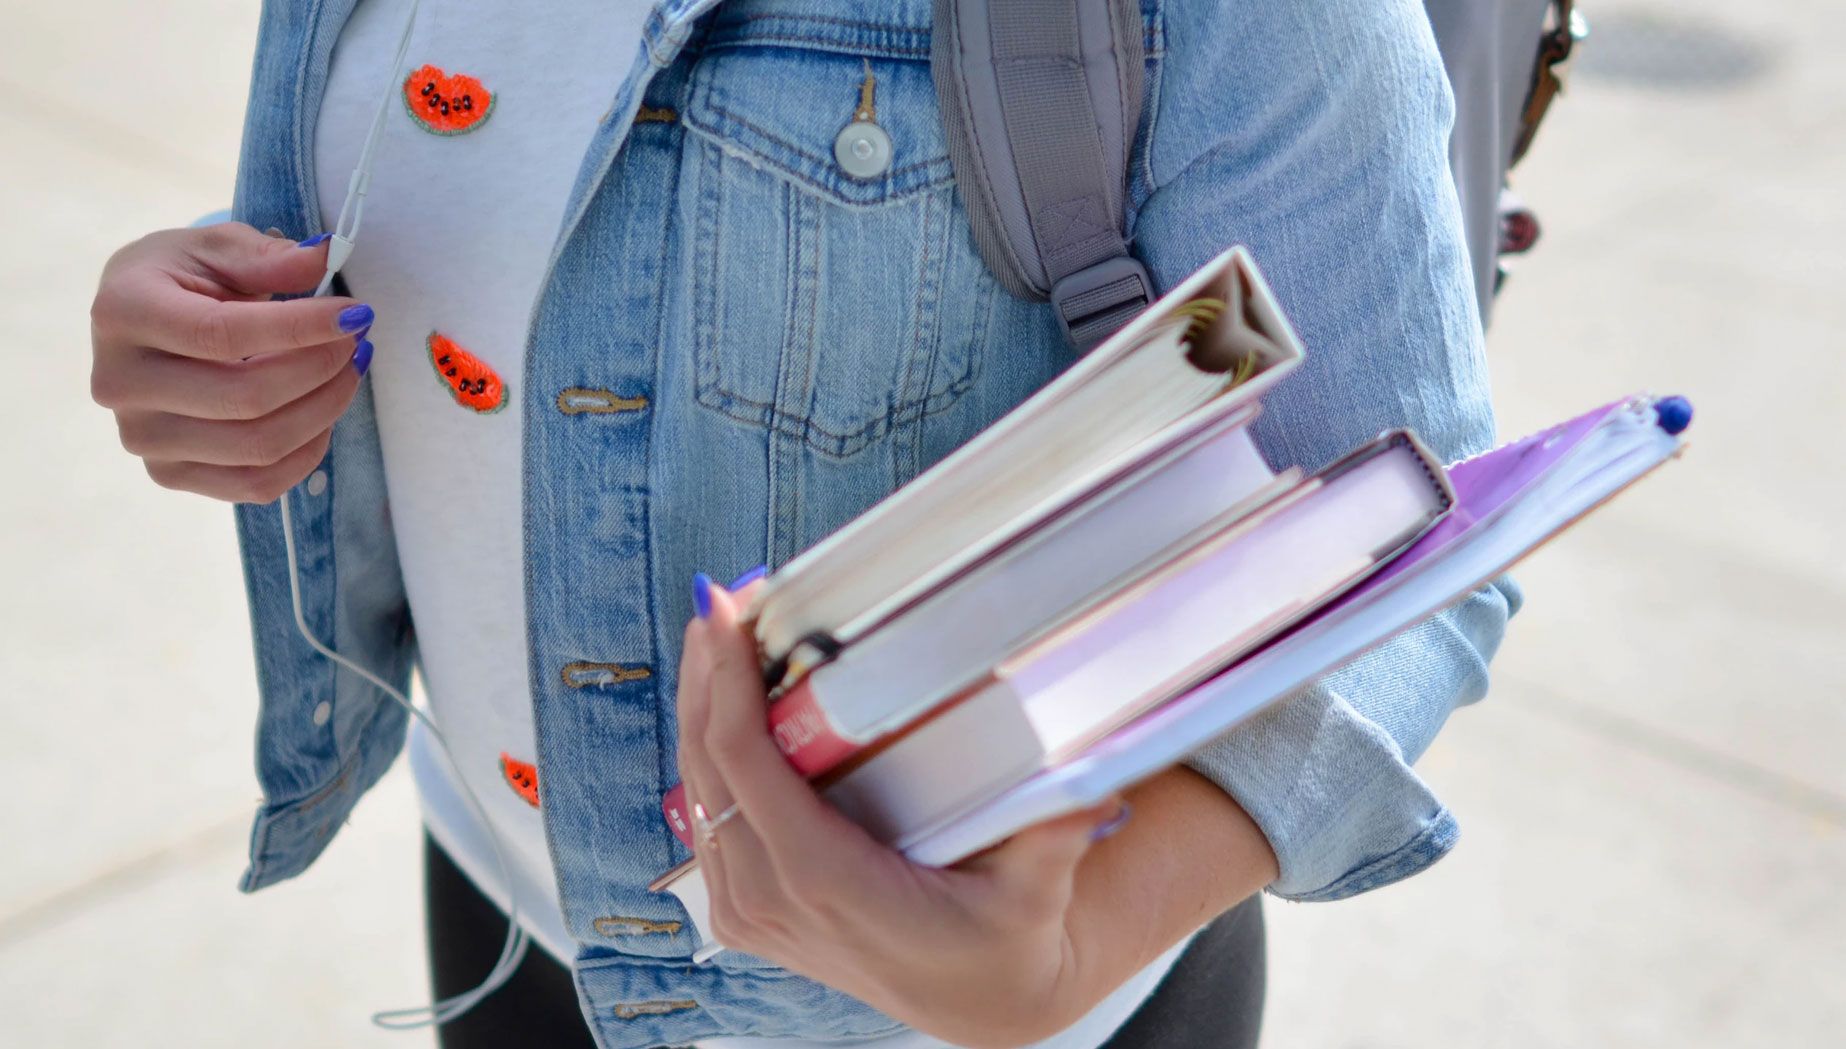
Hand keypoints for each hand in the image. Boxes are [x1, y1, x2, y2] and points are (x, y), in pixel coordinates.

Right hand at [90, 223, 375, 502]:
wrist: (141, 324)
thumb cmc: (183, 279)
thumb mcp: (217, 248)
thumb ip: (268, 256)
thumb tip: (323, 258)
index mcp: (123, 313)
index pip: (223, 334)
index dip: (300, 328)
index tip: (355, 314)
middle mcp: (120, 382)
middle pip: (246, 398)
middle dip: (321, 369)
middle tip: (357, 342)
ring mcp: (142, 437)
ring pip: (258, 447)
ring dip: (324, 410)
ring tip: (348, 372)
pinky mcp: (169, 474)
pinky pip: (256, 485)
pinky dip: (307, 453)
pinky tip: (323, 415)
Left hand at [675, 577, 1125, 1048]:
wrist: (980, 1002)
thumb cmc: (1003, 940)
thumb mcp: (1035, 893)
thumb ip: (1053, 838)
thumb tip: (1089, 787)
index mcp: (825, 882)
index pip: (745, 766)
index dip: (726, 683)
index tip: (726, 613)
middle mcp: (771, 900)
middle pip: (706, 765)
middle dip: (706, 675)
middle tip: (720, 599)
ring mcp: (751, 911)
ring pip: (695, 790)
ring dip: (699, 707)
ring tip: (716, 632)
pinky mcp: (747, 911)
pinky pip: (707, 819)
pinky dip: (707, 753)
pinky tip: (720, 702)